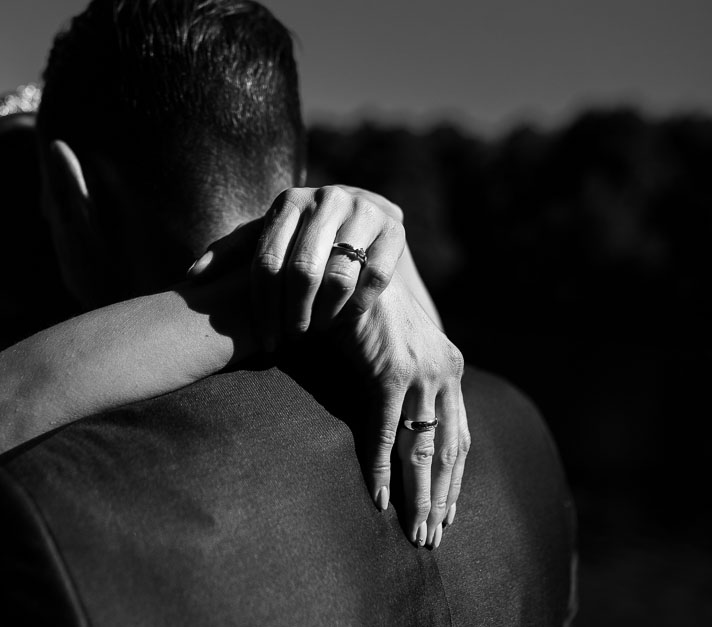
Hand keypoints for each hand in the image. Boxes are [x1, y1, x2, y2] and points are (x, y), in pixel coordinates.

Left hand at [190, 185, 406, 349]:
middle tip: (292, 338)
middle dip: (293, 315)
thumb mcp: (265, 239)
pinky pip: (374, 277)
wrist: (360, 217)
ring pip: (339, 277)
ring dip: (325, 314)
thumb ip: (228, 254)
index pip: (266, 263)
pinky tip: (344, 317)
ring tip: (316, 329)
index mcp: (288, 200)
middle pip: (301, 272)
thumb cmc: (300, 237)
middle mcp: (326, 197)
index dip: (264, 308)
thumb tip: (192, 277)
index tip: (267, 340)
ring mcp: (364, 209)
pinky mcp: (395, 227)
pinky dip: (357, 304)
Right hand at [334, 274, 468, 548]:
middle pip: (448, 451)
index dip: (454, 480)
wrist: (346, 267)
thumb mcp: (393, 348)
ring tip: (414, 533)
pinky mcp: (390, 370)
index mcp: (449, 367)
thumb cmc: (363, 310)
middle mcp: (444, 371)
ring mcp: (420, 371)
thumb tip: (400, 417)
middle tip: (432, 538)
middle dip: (440, 499)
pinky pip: (386, 431)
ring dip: (419, 496)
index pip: (458, 437)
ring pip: (423, 448)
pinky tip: (380, 497)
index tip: (447, 514)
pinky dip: (381, 467)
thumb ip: (402, 381)